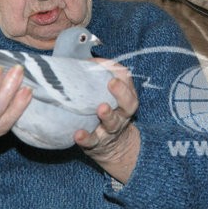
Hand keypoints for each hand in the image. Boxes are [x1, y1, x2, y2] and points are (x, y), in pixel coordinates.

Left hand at [74, 59, 139, 182]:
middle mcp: (122, 113)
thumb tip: (84, 60)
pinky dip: (86, 138)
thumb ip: (98, 76)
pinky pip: (93, 141)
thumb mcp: (106, 93)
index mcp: (125, 98)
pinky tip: (78, 134)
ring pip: (113, 123)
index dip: (121, 75)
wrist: (113, 148)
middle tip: (112, 83)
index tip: (112, 69)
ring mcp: (110, 129)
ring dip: (108, 115)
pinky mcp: (97, 143)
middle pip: (129, 104)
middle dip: (122, 93)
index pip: (128, 83)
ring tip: (101, 108)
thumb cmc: (106, 110)